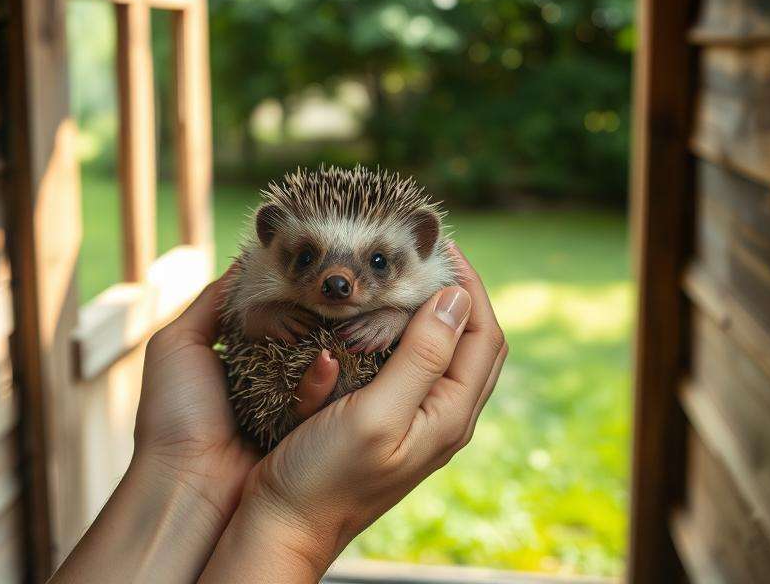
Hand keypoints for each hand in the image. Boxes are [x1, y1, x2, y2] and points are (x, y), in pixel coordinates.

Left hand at [51, 271, 342, 583]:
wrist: (184, 485)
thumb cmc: (173, 415)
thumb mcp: (177, 344)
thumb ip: (212, 301)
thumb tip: (247, 257)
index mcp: (242, 353)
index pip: (280, 310)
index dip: (296, 289)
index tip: (318, 265)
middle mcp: (271, 374)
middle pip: (308, 333)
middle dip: (326, 314)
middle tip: (345, 291)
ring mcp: (290, 404)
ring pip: (324, 363)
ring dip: (332, 344)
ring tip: (343, 326)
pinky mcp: (305, 431)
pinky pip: (324, 400)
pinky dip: (324, 382)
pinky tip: (327, 365)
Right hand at [200, 246, 506, 580]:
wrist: (284, 524)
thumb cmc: (326, 475)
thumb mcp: (378, 413)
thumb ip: (422, 357)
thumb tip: (456, 298)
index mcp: (449, 414)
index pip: (484, 335)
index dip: (469, 285)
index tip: (438, 245)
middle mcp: (442, 416)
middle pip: (472, 340)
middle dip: (456, 291)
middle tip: (422, 253)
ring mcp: (416, 420)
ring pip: (442, 351)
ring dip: (430, 309)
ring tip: (402, 274)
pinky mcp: (388, 420)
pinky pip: (411, 365)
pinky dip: (402, 331)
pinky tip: (374, 316)